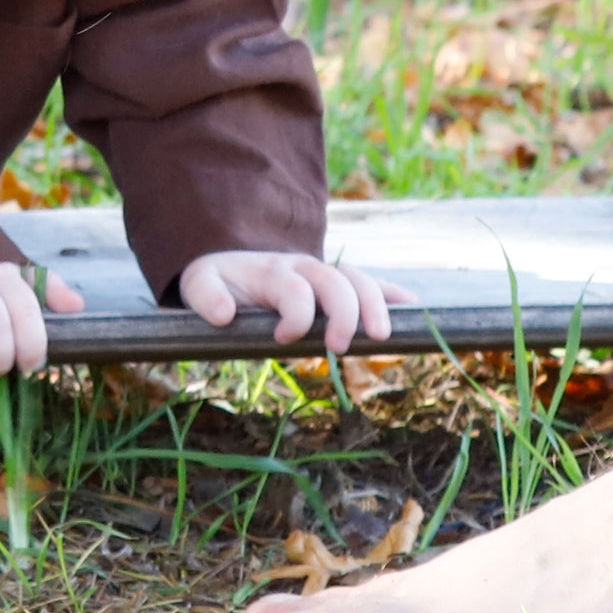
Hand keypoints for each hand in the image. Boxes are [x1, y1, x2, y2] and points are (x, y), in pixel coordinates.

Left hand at [177, 250, 407, 355]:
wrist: (231, 264)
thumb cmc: (220, 282)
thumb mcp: (200, 284)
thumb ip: (206, 296)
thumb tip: (224, 315)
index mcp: (271, 270)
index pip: (293, 288)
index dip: (294, 314)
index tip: (285, 339)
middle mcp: (303, 267)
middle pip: (334, 281)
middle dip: (343, 312)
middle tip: (339, 348)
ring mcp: (324, 274)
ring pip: (358, 280)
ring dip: (374, 306)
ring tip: (382, 337)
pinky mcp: (337, 284)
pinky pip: (370, 282)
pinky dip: (391, 292)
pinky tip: (412, 307)